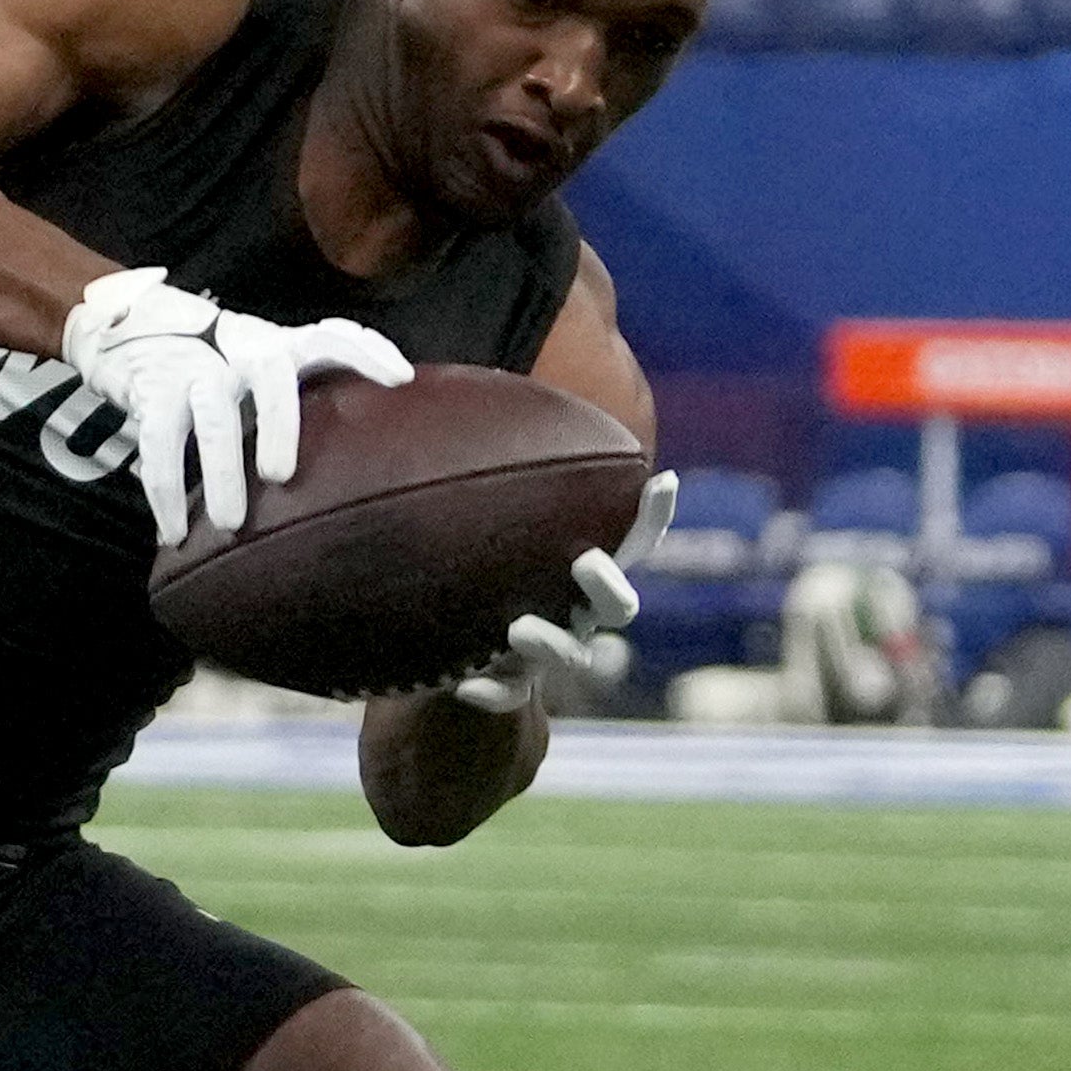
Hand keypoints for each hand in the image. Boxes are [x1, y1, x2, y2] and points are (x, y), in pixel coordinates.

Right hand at [61, 266, 415, 546]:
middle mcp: (240, 350)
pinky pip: (160, 445)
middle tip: (281, 475)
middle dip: (278, 424)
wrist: (128, 328)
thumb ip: (301, 396)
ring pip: (212, 419)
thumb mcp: (261, 366)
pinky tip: (174, 533)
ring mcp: (195, 369)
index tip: (401, 378)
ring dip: (220, 473)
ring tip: (229, 525)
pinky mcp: (152, 391)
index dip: (366, 350)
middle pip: (270, 376)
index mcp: (277, 345)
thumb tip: (364, 464)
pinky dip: (165, 493)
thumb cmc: (217, 365)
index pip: (329, 335)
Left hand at [453, 471, 675, 714]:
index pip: (633, 536)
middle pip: (618, 606)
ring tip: (518, 628)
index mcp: (586, 561)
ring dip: (553, 643)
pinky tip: (464, 687)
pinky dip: (494, 694)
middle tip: (584, 563)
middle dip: (608, 587)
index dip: (653, 513)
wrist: (450, 625)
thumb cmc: (476, 546)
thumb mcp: (471, 500)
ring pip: (572, 654)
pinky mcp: (511, 680)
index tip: (661, 480)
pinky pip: (509, 695)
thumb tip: (409, 375)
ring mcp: (550, 646)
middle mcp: (579, 607)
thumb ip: (468, 452)